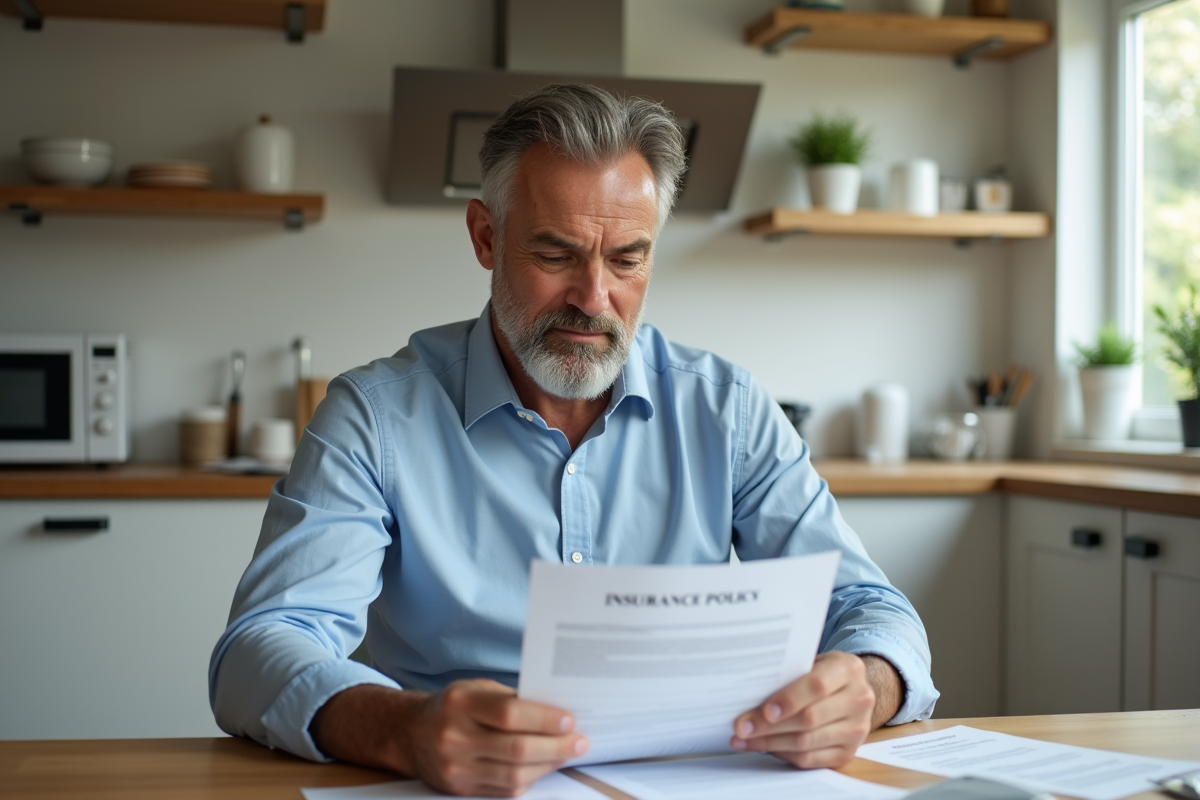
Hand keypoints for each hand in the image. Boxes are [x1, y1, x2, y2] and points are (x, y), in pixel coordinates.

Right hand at [310, 680, 588, 796]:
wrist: (409, 733)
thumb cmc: (454, 706)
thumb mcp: (477, 690)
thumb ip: (512, 700)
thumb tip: (557, 714)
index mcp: (461, 703)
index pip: (510, 714)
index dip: (544, 719)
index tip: (569, 720)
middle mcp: (454, 736)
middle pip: (516, 749)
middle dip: (555, 747)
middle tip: (580, 742)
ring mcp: (455, 767)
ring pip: (513, 774)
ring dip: (548, 766)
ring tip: (567, 754)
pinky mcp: (459, 789)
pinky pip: (503, 789)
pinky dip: (529, 778)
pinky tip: (543, 767)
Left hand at [729, 652, 900, 768]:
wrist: (854, 690)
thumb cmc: (823, 672)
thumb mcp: (813, 661)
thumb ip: (790, 673)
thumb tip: (749, 692)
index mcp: (848, 669)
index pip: (817, 686)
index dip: (789, 700)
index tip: (764, 710)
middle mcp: (859, 699)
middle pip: (809, 719)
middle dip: (770, 726)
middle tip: (742, 728)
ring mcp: (857, 729)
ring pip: (807, 742)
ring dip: (770, 743)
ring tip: (744, 740)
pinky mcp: (849, 752)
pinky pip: (811, 759)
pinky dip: (783, 755)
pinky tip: (764, 748)